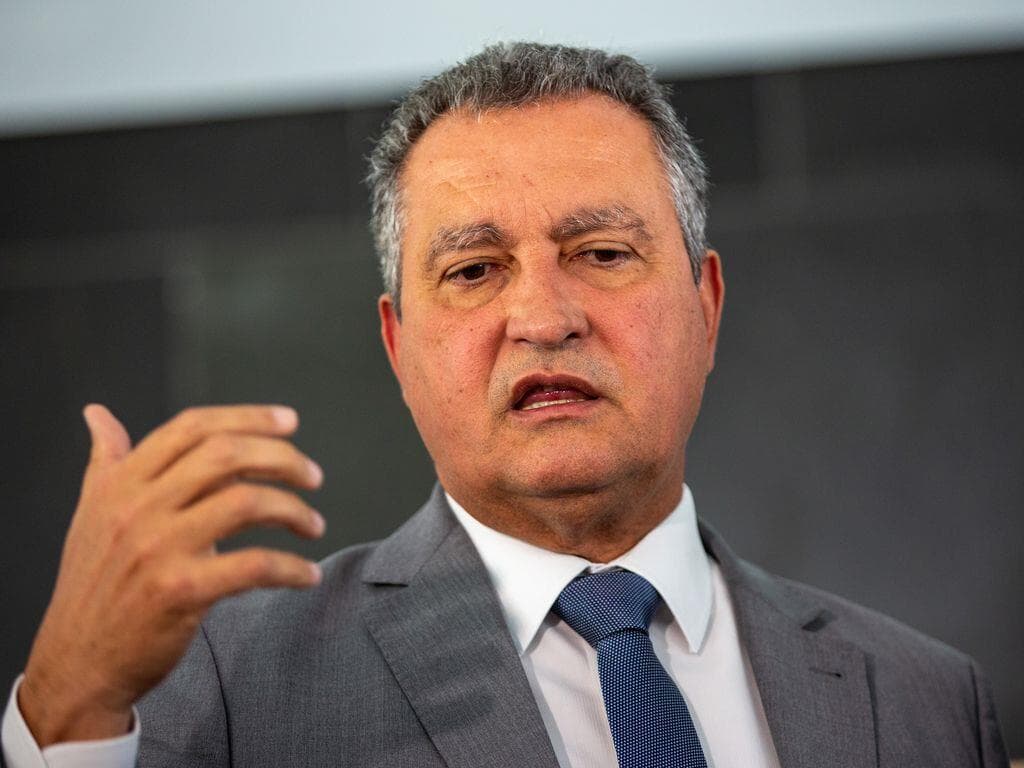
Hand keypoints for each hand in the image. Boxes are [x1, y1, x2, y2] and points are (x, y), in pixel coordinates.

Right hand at [19, 404, 324, 746]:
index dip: (247, 417)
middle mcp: (138, 507)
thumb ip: (106, 461)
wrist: (77, 662)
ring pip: (246, 502)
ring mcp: (159, 548)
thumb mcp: (92, 513)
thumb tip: (98, 414)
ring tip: (314, 525)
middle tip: (313, 476)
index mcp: (121, 483)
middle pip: (225, 455)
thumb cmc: (93, 585)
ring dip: (294, 510)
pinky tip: (307, 575)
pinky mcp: (181, 591)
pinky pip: (254, 565)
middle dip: (282, 458)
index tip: (289, 421)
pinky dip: (291, 568)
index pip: (192, 428)